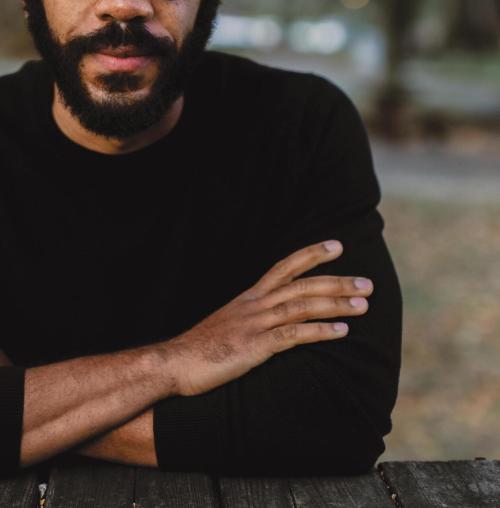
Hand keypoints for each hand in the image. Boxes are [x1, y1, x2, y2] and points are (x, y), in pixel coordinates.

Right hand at [162, 240, 372, 395]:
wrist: (174, 363)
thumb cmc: (202, 348)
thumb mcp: (229, 323)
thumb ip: (252, 316)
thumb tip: (273, 318)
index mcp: (250, 297)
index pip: (285, 266)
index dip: (311, 254)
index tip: (337, 246)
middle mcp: (255, 304)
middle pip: (302, 285)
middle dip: (336, 281)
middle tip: (367, 283)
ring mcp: (255, 324)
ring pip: (302, 305)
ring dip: (335, 304)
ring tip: (363, 303)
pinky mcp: (254, 347)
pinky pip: (293, 335)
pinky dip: (320, 331)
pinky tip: (342, 331)